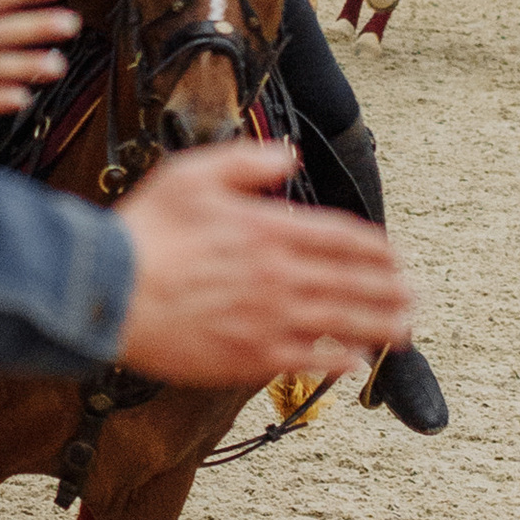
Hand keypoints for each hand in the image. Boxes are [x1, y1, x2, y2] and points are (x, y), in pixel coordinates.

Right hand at [113, 143, 412, 389]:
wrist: (107, 292)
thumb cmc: (143, 234)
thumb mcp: (192, 174)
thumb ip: (247, 163)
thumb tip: (286, 157)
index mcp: (269, 228)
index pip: (342, 235)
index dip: (375, 246)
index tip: (391, 253)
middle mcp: (279, 274)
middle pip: (355, 281)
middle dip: (390, 287)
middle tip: (412, 293)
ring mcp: (269, 319)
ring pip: (343, 322)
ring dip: (381, 324)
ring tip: (404, 328)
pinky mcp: (250, 356)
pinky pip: (309, 360)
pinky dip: (338, 361)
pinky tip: (354, 362)